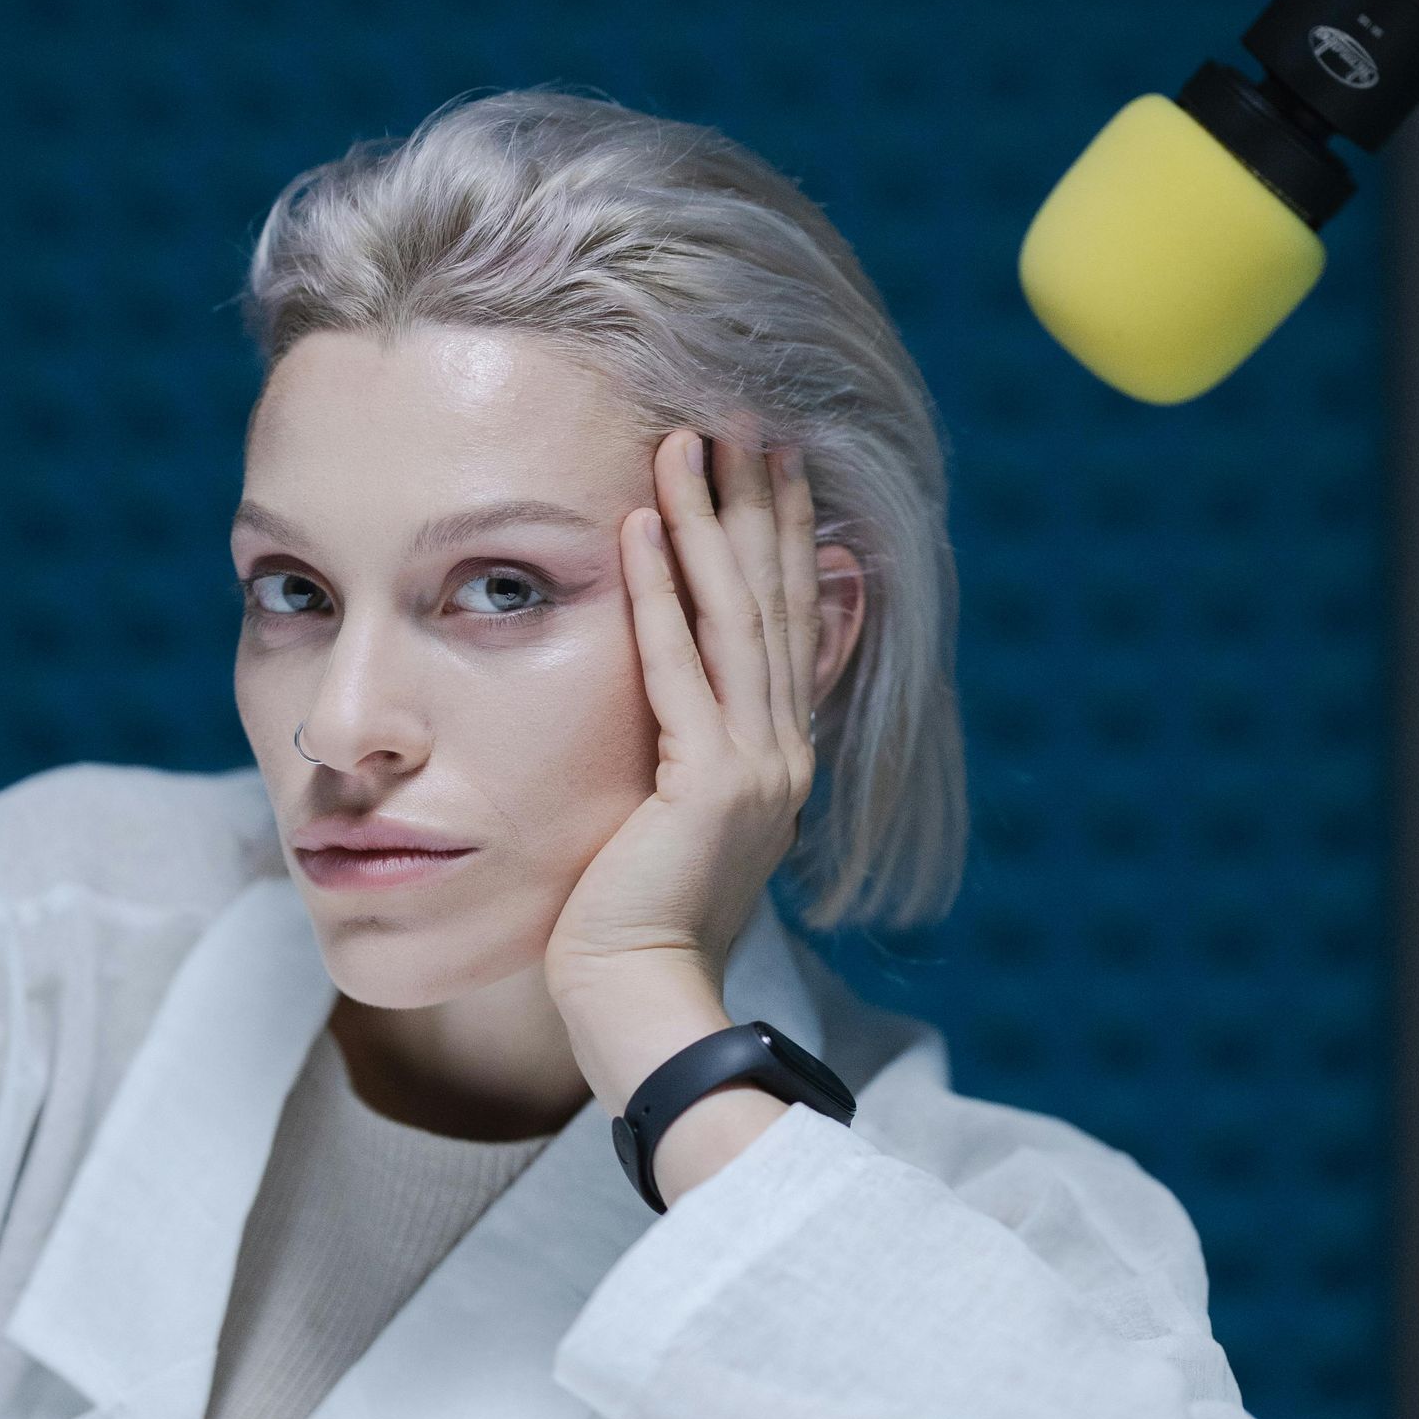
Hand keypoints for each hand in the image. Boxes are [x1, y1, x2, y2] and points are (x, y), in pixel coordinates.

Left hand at [542, 429, 824, 1117]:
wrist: (642, 1002)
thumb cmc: (635, 929)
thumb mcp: (675, 826)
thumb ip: (687, 760)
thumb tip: (677, 713)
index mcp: (778, 760)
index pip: (784, 624)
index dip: (780, 538)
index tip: (769, 463)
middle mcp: (783, 753)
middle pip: (774, 600)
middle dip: (758, 503)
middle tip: (745, 416)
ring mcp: (755, 766)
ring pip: (736, 616)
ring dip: (712, 520)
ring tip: (690, 440)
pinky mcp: (709, 784)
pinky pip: (679, 666)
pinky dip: (663, 589)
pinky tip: (643, 522)